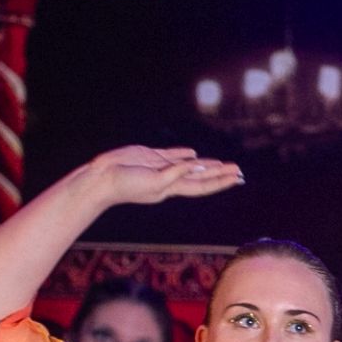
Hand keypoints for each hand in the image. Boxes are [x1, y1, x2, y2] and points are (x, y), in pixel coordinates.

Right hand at [88, 145, 245, 205]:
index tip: (238, 178)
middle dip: (220, 174)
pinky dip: (184, 155)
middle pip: (201, 177)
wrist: (103, 178)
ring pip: (189, 166)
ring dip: (206, 165)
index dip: (221, 181)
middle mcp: (170, 179)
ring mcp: (160, 168)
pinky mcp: (151, 157)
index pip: (203, 185)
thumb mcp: (154, 181)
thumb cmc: (127, 184)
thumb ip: (175, 173)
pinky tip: (194, 154)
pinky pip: (172, 156)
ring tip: (223, 164)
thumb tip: (197, 165)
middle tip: (239, 170)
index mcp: (172, 188)